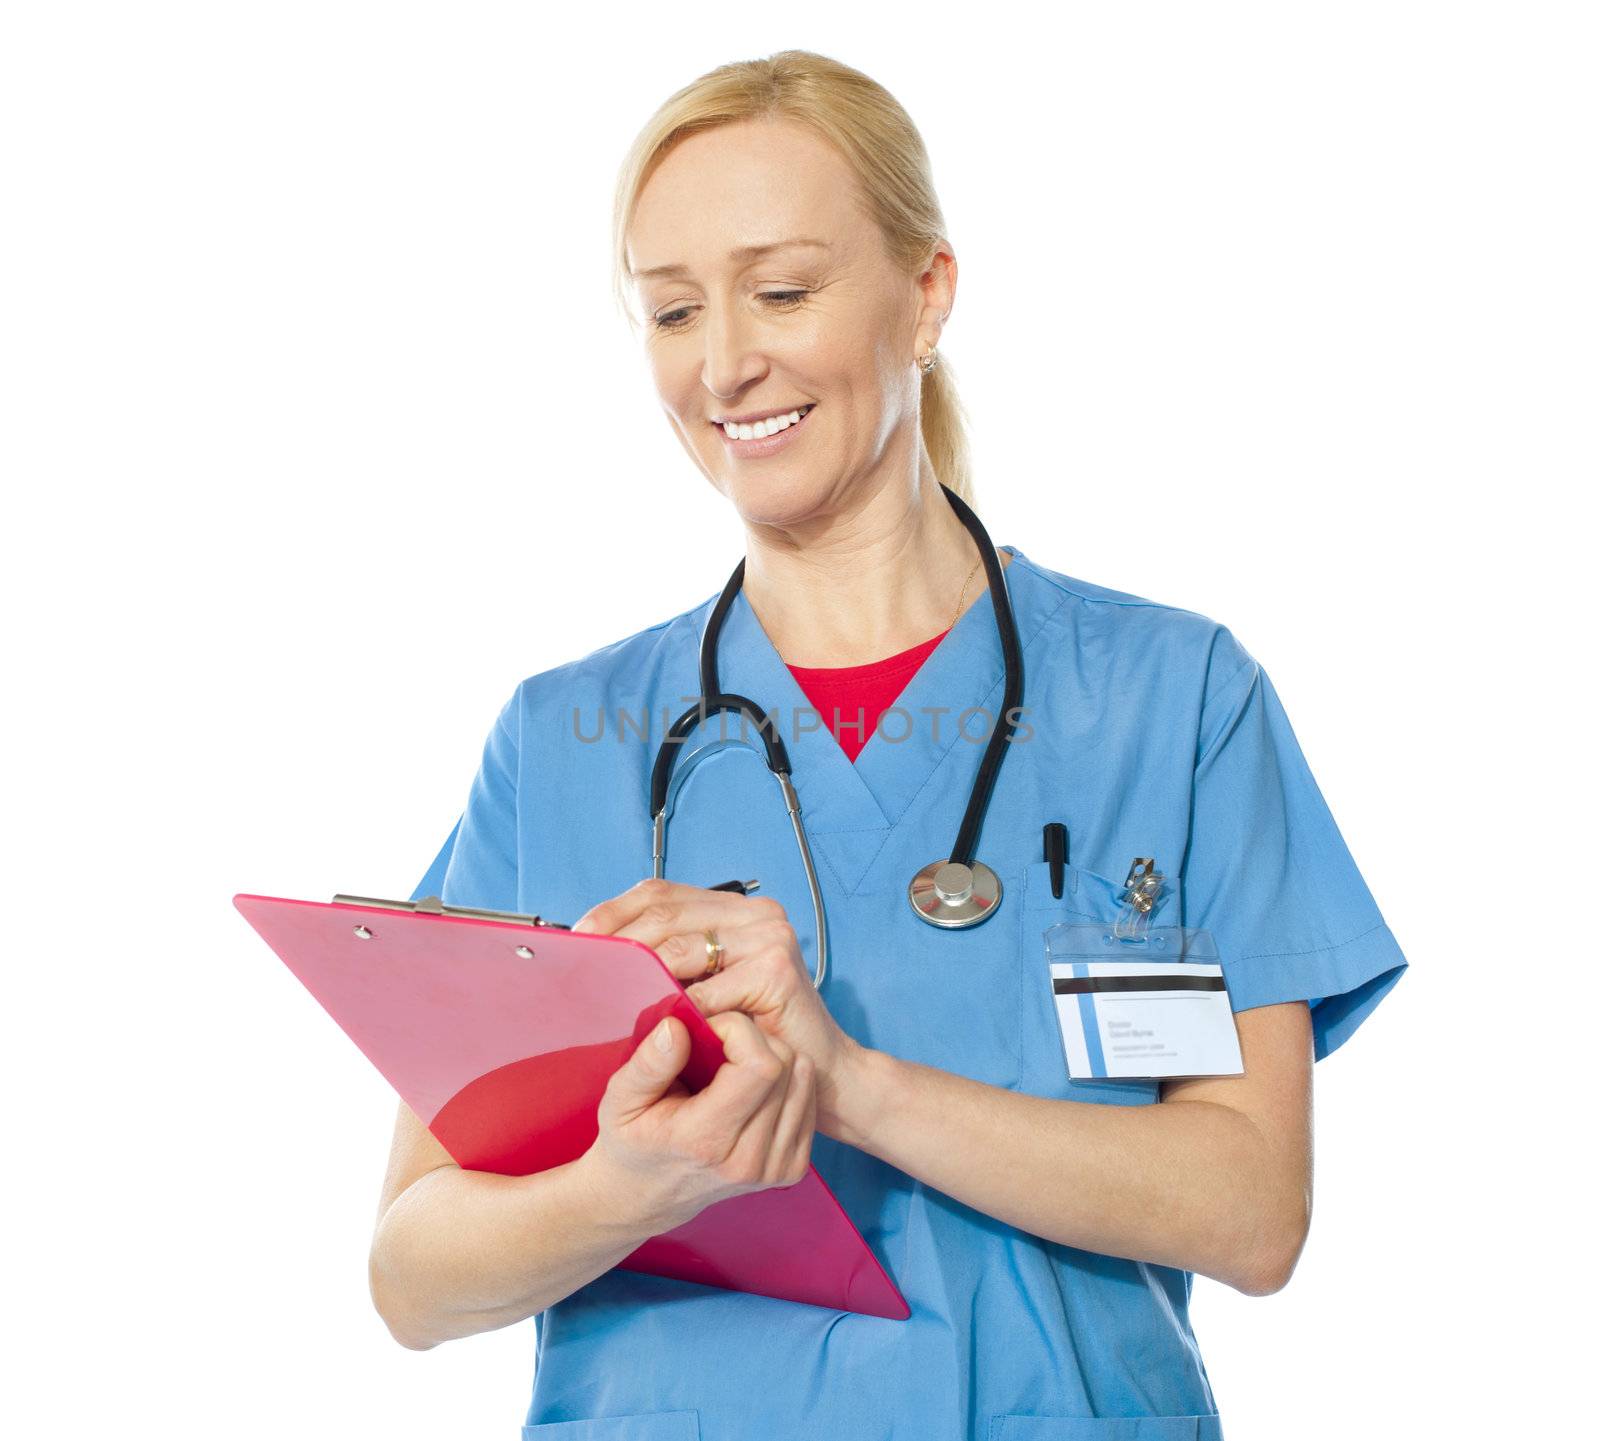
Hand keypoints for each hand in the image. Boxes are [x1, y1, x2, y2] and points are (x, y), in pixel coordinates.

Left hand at [574, 877, 862, 1137]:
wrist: (819, 1073)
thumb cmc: (753, 1035)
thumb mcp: (704, 987)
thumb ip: (669, 963)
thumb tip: (599, 954)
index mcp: (733, 908)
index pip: (659, 891)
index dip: (613, 912)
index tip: (580, 940)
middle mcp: (755, 913)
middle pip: (665, 913)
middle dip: (617, 943)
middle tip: (584, 972)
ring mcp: (769, 937)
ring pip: (680, 949)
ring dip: (641, 978)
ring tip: (612, 1000)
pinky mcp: (776, 970)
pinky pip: (707, 992)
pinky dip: (678, 1012)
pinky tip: (659, 1029)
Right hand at [586, 1007, 816, 1235]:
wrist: (646, 1196)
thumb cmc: (632, 1139)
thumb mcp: (620, 1099)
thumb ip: (649, 1063)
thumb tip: (678, 1026)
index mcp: (705, 1140)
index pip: (760, 1066)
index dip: (739, 1031)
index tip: (710, 1030)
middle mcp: (747, 1160)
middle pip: (786, 1067)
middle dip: (755, 1039)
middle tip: (720, 1045)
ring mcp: (774, 1170)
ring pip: (803, 1079)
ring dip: (773, 1057)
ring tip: (734, 1067)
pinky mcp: (792, 1170)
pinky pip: (808, 1101)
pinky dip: (787, 1082)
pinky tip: (753, 1088)